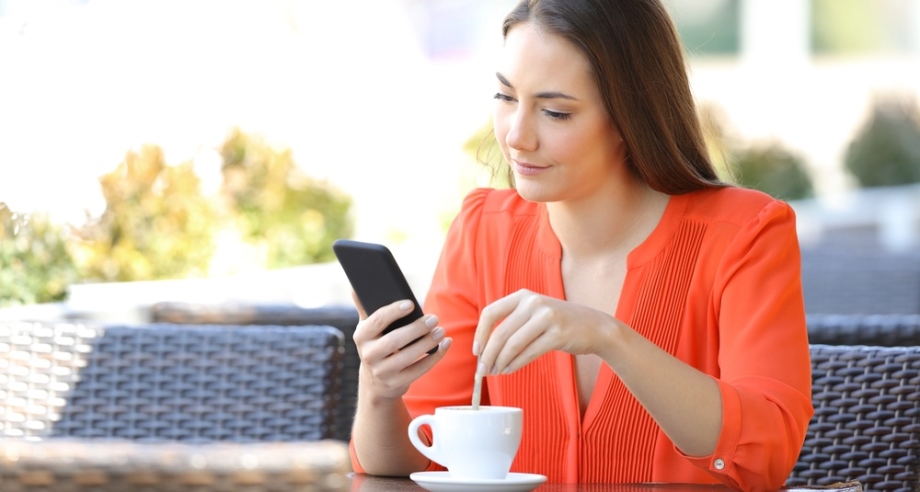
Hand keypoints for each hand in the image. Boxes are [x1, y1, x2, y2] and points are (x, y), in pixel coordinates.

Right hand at [352, 294, 450, 400]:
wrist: (375, 381)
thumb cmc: (376, 345)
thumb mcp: (368, 329)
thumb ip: (365, 308)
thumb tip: (355, 286)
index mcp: (361, 336)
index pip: (376, 321)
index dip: (394, 311)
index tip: (411, 303)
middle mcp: (368, 355)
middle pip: (394, 341)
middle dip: (416, 329)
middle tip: (434, 318)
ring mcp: (382, 372)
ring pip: (407, 357)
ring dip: (427, 343)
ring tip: (441, 331)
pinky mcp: (397, 383)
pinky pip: (419, 370)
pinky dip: (435, 357)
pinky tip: (445, 345)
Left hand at [473, 289, 615, 375]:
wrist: (594, 326)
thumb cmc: (558, 323)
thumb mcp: (534, 312)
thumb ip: (512, 321)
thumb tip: (484, 347)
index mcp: (522, 295)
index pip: (490, 313)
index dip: (480, 334)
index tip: (476, 351)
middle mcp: (533, 302)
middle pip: (500, 333)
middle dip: (488, 355)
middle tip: (482, 370)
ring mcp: (546, 317)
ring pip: (513, 345)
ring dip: (501, 362)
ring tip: (495, 372)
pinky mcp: (557, 334)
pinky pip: (529, 353)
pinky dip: (515, 364)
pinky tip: (509, 370)